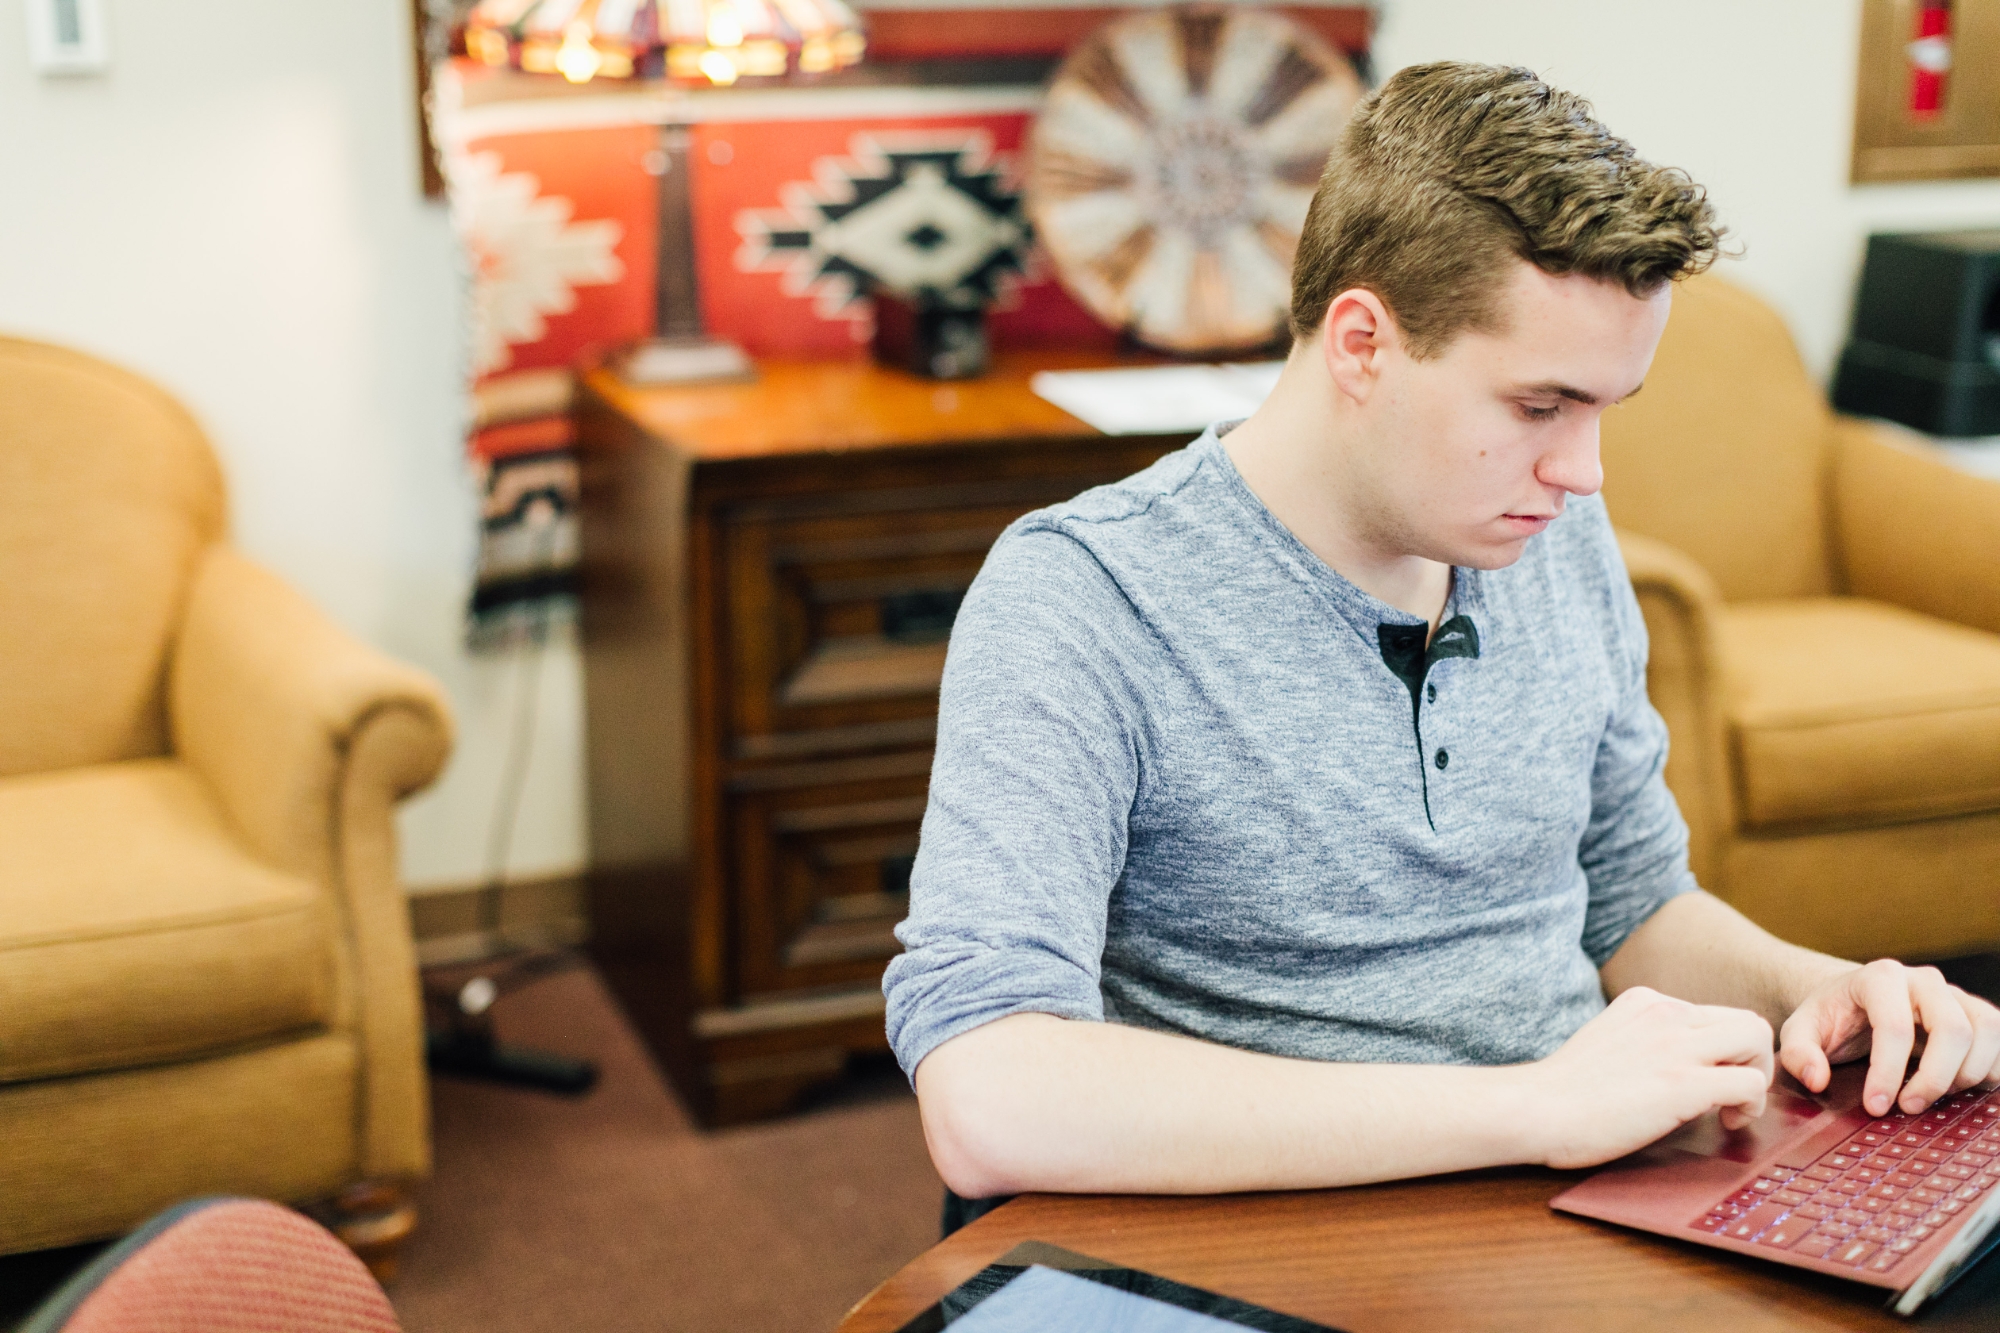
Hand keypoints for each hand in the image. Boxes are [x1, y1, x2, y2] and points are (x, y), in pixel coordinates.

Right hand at [1528, 986, 1773, 1169]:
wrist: (1537, 1109)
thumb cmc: (1564, 1091)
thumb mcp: (1609, 1040)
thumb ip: (1645, 1040)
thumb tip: (1680, 1063)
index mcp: (1645, 1001)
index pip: (1714, 1015)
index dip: (1724, 1051)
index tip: (1708, 1080)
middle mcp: (1665, 1013)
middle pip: (1747, 1022)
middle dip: (1753, 1062)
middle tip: (1733, 1096)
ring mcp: (1675, 1046)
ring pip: (1757, 1041)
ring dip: (1758, 1077)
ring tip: (1734, 1108)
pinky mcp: (1683, 1084)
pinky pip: (1749, 1083)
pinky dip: (1751, 1105)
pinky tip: (1727, 1122)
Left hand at [1778, 959, 1999, 1116]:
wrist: (1856, 1001)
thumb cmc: (1831, 1017)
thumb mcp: (1800, 1030)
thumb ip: (1798, 1053)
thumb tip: (1816, 1080)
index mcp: (1879, 978)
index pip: (1893, 1027)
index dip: (1887, 1073)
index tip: (1875, 1107)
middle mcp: (1924, 981)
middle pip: (1952, 1029)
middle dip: (1934, 1078)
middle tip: (1908, 1108)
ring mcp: (1955, 994)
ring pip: (1985, 1033)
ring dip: (1966, 1075)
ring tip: (1931, 1097)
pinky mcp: (1976, 1013)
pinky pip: (1999, 1040)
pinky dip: (1988, 1070)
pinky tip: (1959, 1089)